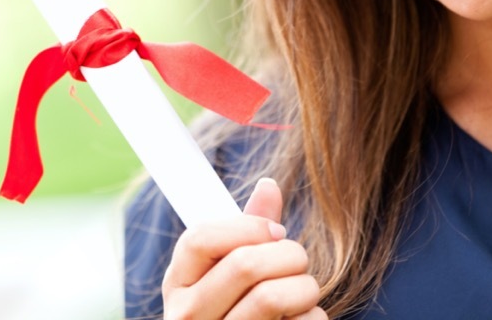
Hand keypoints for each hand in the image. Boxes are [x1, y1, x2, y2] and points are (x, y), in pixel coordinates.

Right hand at [161, 178, 326, 318]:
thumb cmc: (235, 313)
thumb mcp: (225, 275)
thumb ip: (246, 233)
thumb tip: (269, 186)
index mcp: (177, 286)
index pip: (199, 238)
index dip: (246, 226)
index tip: (275, 230)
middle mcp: (188, 318)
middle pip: (244, 264)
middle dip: (289, 253)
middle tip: (299, 261)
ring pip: (272, 297)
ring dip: (305, 286)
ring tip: (304, 291)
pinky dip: (314, 317)